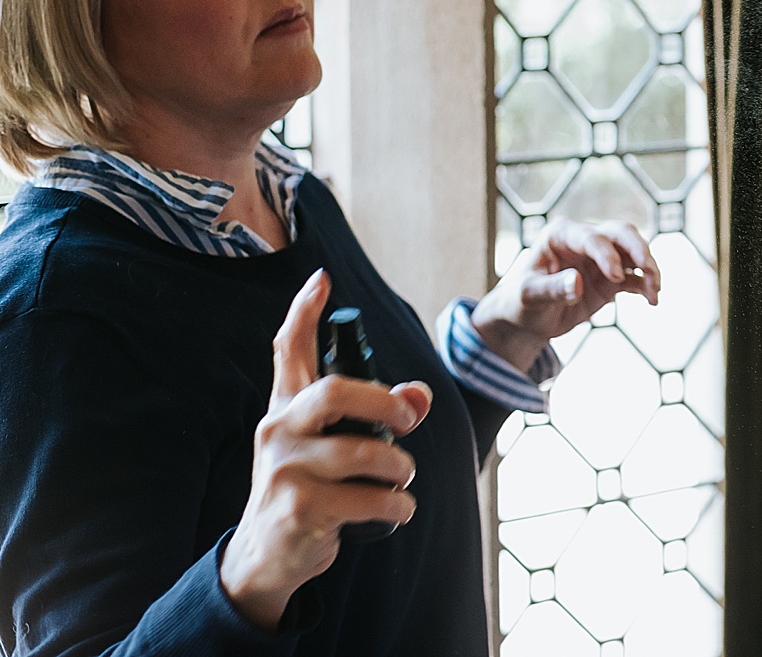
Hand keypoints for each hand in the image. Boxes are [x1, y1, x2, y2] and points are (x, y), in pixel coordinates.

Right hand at [219, 270, 431, 632]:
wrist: (266, 555)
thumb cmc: (309, 487)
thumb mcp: (335, 446)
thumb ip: (377, 414)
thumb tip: (421, 396)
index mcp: (286, 407)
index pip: (287, 350)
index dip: (303, 312)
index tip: (321, 279)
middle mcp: (278, 430)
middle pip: (334, 391)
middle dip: (385, 402)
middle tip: (410, 420)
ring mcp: (283, 469)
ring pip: (362, 452)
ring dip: (400, 468)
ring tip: (403, 479)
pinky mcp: (297, 509)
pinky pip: (367, 499)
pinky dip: (396, 505)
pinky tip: (397, 510)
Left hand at [471, 219, 660, 372]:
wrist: (527, 318)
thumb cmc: (520, 301)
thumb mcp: (529, 296)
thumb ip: (552, 289)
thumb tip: (577, 284)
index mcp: (561, 235)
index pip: (592, 237)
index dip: (607, 255)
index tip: (615, 277)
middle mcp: (585, 241)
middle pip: (621, 233)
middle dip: (638, 249)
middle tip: (649, 269)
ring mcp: (601, 258)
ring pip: (634, 252)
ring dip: (648, 268)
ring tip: (655, 291)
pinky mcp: (612, 278)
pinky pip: (635, 277)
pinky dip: (646, 286)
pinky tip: (652, 301)